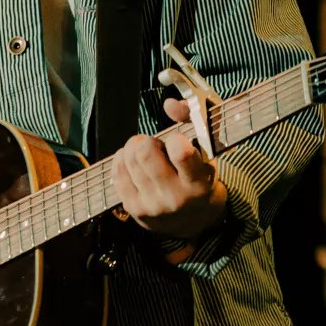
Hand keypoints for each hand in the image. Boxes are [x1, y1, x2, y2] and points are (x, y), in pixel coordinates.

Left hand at [112, 96, 226, 240]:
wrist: (193, 221)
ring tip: (146, 154)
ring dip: (134, 148)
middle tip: (156, 146)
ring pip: (129, 159)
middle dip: (148, 141)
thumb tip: (169, 104)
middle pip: (145, 153)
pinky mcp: (134, 209)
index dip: (176, 140)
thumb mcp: (207, 151)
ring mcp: (152, 205)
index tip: (178, 142)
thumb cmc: (200, 177)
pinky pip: (117, 172)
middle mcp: (175, 197)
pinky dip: (123, 159)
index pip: (181, 153)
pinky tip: (134, 162)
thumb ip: (192, 120)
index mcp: (198, 183)